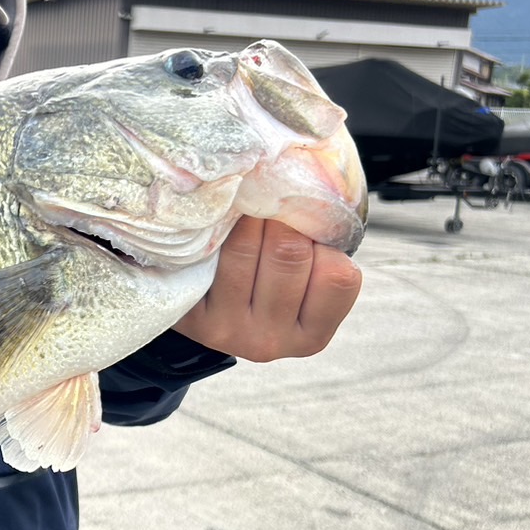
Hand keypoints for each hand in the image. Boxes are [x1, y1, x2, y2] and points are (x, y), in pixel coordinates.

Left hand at [173, 217, 361, 361]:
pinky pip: (209, 251)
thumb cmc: (269, 279)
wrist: (207, 307)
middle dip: (283, 218)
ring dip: (249, 217)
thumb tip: (314, 188)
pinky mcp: (191, 312)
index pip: (337, 275)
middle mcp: (270, 341)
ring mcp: (227, 329)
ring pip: (244, 246)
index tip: (308, 228)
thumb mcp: (307, 275)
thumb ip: (320, 246)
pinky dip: (218, 228)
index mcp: (311, 336)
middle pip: (290, 253)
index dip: (324, 238)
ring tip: (248, 211)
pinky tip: (222, 229)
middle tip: (272, 204)